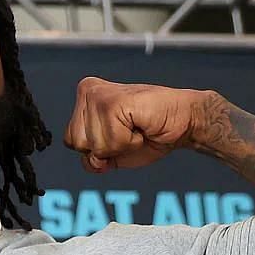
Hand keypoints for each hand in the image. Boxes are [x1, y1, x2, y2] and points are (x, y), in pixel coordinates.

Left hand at [63, 77, 216, 174]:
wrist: (184, 121)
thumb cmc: (150, 133)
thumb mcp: (112, 152)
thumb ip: (93, 159)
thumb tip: (93, 161)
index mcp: (83, 101)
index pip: (71, 142)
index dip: (98, 149)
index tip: (120, 133)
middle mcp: (88, 92)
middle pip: (78, 144)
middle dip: (107, 148)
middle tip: (129, 130)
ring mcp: (99, 95)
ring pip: (95, 145)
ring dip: (121, 145)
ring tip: (135, 127)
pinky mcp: (113, 102)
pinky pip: (111, 142)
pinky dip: (130, 142)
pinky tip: (141, 125)